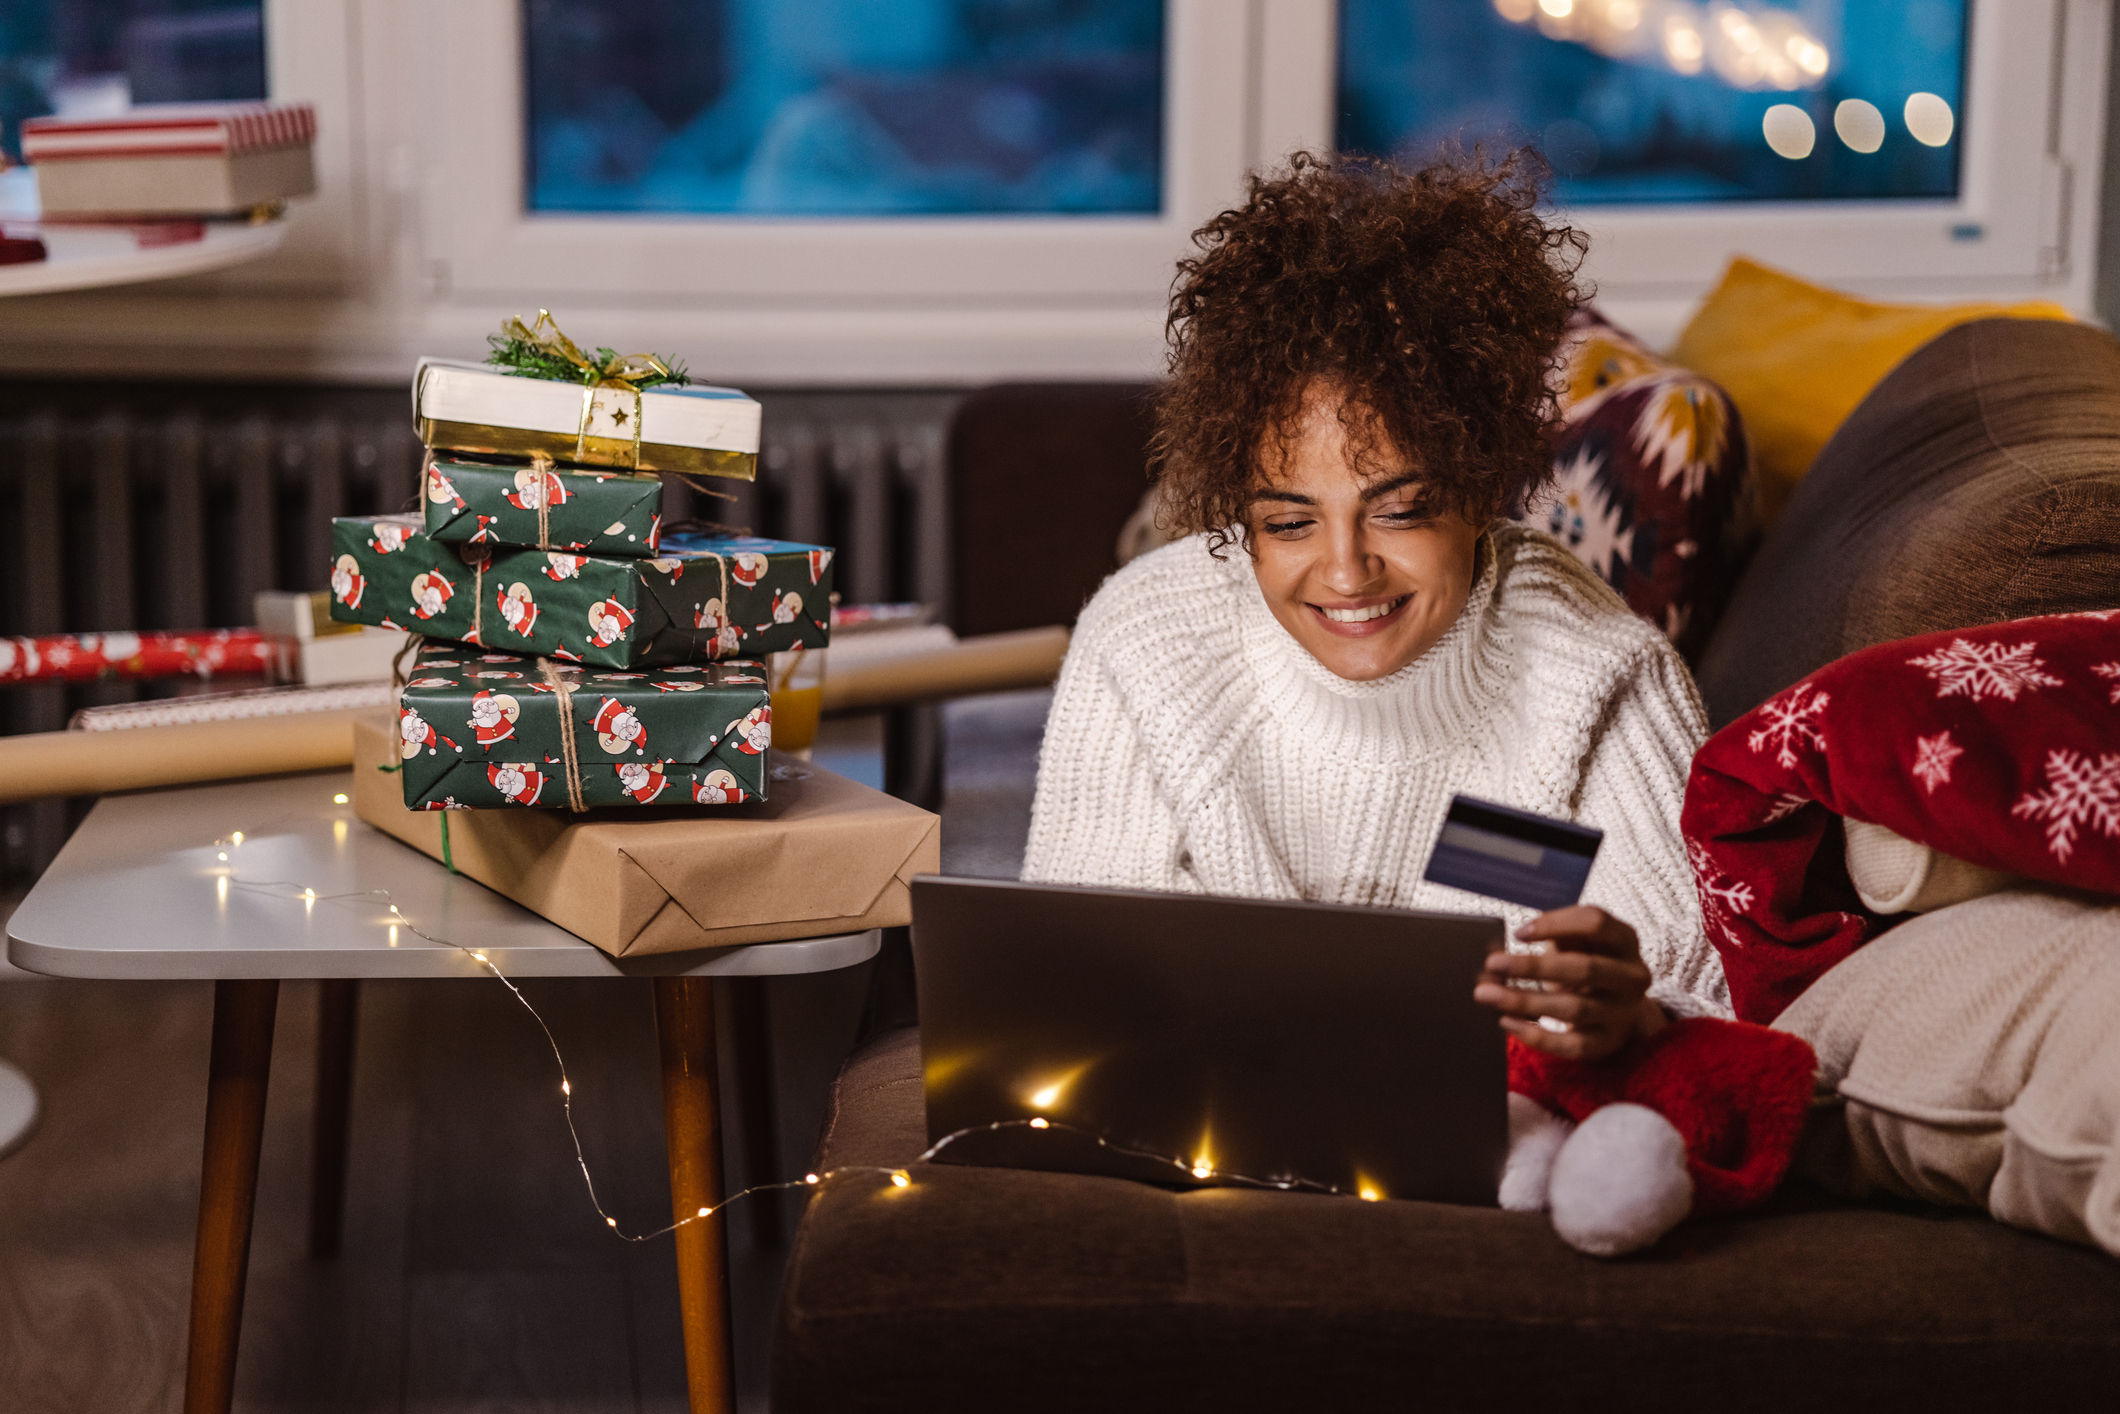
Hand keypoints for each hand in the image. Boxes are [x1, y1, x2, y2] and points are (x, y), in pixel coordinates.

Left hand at [1472, 905, 1665, 1061]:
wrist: (1615, 1008)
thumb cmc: (1586, 962)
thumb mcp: (1578, 940)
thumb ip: (1553, 932)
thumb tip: (1507, 940)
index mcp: (1625, 940)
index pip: (1595, 922)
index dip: (1555, 923)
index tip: (1518, 933)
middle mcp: (1632, 977)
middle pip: (1585, 968)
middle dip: (1534, 966)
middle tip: (1492, 964)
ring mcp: (1622, 1013)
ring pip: (1574, 1009)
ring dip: (1525, 1001)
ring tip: (1486, 994)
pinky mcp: (1607, 1042)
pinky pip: (1571, 1045)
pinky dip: (1536, 1035)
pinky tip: (1506, 1021)